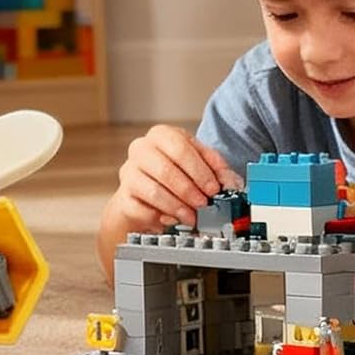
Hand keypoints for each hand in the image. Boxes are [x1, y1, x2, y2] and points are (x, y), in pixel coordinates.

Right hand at [113, 126, 241, 231]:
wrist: (142, 196)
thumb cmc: (172, 176)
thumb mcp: (197, 165)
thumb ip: (215, 169)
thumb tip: (230, 183)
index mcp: (160, 135)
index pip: (180, 147)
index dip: (199, 170)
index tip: (214, 188)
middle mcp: (141, 150)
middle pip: (165, 169)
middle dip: (189, 190)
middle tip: (204, 203)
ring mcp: (129, 173)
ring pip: (154, 191)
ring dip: (178, 207)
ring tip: (192, 216)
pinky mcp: (123, 198)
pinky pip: (144, 210)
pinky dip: (162, 217)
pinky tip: (173, 220)